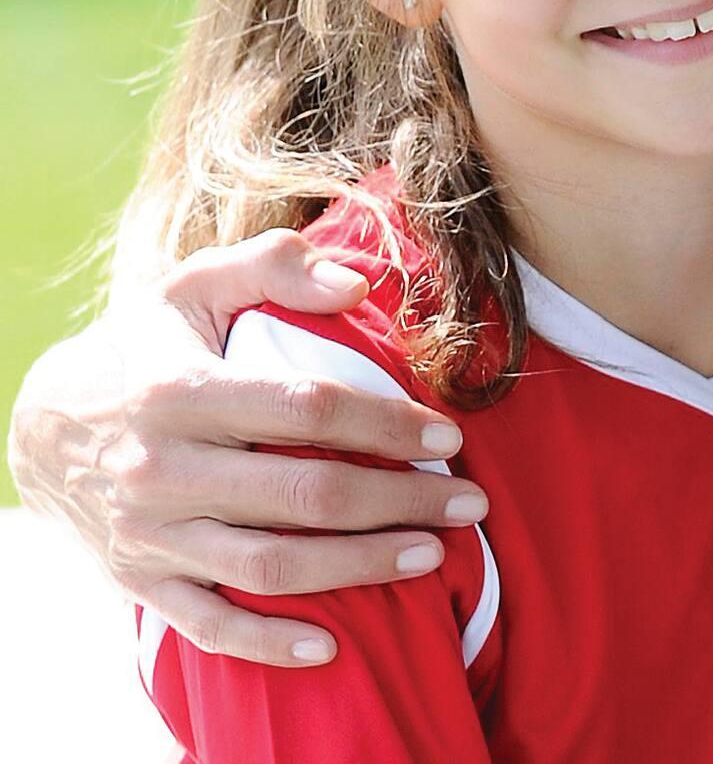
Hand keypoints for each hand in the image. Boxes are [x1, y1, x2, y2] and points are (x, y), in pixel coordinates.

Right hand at [6, 229, 485, 667]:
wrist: (41, 425)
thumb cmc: (145, 347)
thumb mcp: (195, 286)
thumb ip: (275, 267)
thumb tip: (357, 285)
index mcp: (184, 390)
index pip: (308, 410)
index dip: (387, 425)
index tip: (450, 436)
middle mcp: (164, 467)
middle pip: (303, 495)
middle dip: (399, 502)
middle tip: (469, 504)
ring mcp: (149, 532)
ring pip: (268, 565)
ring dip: (358, 568)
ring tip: (432, 556)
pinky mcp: (139, 579)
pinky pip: (208, 624)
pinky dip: (267, 643)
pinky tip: (330, 647)